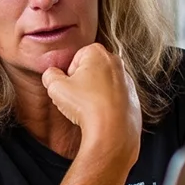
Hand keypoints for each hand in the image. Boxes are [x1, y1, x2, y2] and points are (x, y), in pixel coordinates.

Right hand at [41, 44, 141, 163]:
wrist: (113, 132)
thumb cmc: (86, 106)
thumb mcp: (56, 88)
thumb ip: (50, 75)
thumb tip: (51, 75)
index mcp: (98, 53)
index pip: (76, 57)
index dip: (69, 73)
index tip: (68, 86)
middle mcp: (116, 63)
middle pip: (92, 69)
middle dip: (82, 81)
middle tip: (76, 97)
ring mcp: (127, 81)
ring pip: (104, 84)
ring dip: (95, 93)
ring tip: (87, 109)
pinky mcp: (133, 98)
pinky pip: (115, 99)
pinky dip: (107, 105)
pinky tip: (99, 115)